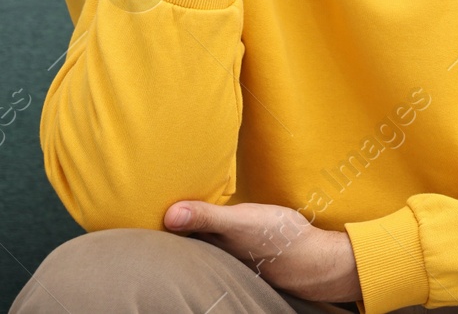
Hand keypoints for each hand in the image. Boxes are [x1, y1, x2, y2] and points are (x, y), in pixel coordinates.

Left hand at [164, 199, 360, 303]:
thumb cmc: (276, 239)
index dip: (158, 219)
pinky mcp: (242, 249)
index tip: (144, 201)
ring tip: (178, 204)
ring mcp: (227, 253)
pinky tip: (212, 216)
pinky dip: (211, 227)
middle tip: (157, 197)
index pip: (172, 235)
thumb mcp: (241, 221)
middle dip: (171, 221)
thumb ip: (207, 216)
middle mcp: (213, 253)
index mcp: (207, 247)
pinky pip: (217, 237)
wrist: (313, 259)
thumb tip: (169, 215)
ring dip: (192, 224)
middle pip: (183, 238)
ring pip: (200, 238)